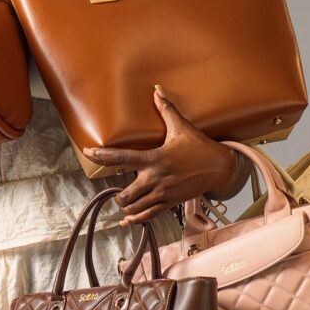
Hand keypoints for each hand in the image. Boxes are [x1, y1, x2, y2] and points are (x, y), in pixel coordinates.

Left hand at [81, 86, 239, 224]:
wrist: (221, 168)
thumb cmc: (200, 147)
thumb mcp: (182, 127)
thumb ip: (166, 109)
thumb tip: (157, 90)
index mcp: (154, 158)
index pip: (122, 158)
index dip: (102, 156)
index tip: (88, 153)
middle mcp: (156, 178)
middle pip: (126, 193)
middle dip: (118, 194)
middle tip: (116, 189)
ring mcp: (163, 192)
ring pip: (135, 207)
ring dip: (126, 206)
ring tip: (123, 202)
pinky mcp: (170, 202)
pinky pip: (149, 215)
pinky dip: (136, 219)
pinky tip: (127, 220)